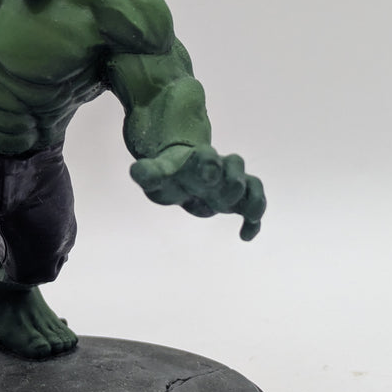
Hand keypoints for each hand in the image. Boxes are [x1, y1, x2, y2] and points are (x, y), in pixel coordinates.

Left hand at [129, 144, 265, 240]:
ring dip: (253, 198)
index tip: (208, 177)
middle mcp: (220, 167)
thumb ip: (147, 173)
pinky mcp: (239, 199)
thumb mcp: (154, 175)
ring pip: (252, 183)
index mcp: (197, 159)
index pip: (207, 155)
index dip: (210, 164)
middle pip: (235, 165)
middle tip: (225, 199)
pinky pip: (254, 205)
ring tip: (249, 214)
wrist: (182, 177)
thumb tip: (136, 171)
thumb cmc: (168, 176)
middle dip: (233, 181)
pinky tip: (244, 236)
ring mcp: (232, 181)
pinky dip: (254, 220)